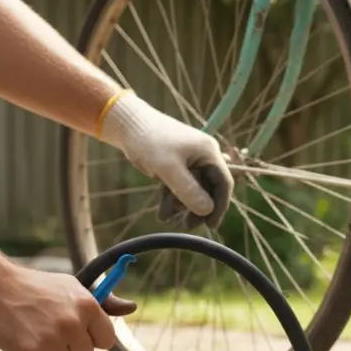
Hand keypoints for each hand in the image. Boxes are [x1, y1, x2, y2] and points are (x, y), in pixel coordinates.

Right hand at [0, 266, 137, 350]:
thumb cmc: (40, 289)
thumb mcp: (75, 287)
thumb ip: (104, 302)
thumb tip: (132, 308)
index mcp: (87, 305)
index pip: (108, 340)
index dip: (93, 339)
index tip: (80, 333)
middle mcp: (72, 323)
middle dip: (71, 348)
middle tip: (52, 330)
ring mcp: (51, 339)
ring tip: (37, 334)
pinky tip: (28, 346)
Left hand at [98, 91, 233, 229]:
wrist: (127, 125)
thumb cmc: (149, 142)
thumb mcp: (169, 168)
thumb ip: (189, 190)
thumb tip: (207, 210)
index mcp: (209, 153)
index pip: (223, 183)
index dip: (220, 205)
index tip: (211, 225)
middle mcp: (203, 156)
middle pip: (209, 189)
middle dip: (198, 208)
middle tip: (186, 225)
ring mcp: (190, 161)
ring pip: (193, 190)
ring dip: (182, 206)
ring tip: (167, 219)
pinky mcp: (176, 165)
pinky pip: (180, 187)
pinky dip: (172, 199)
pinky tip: (163, 213)